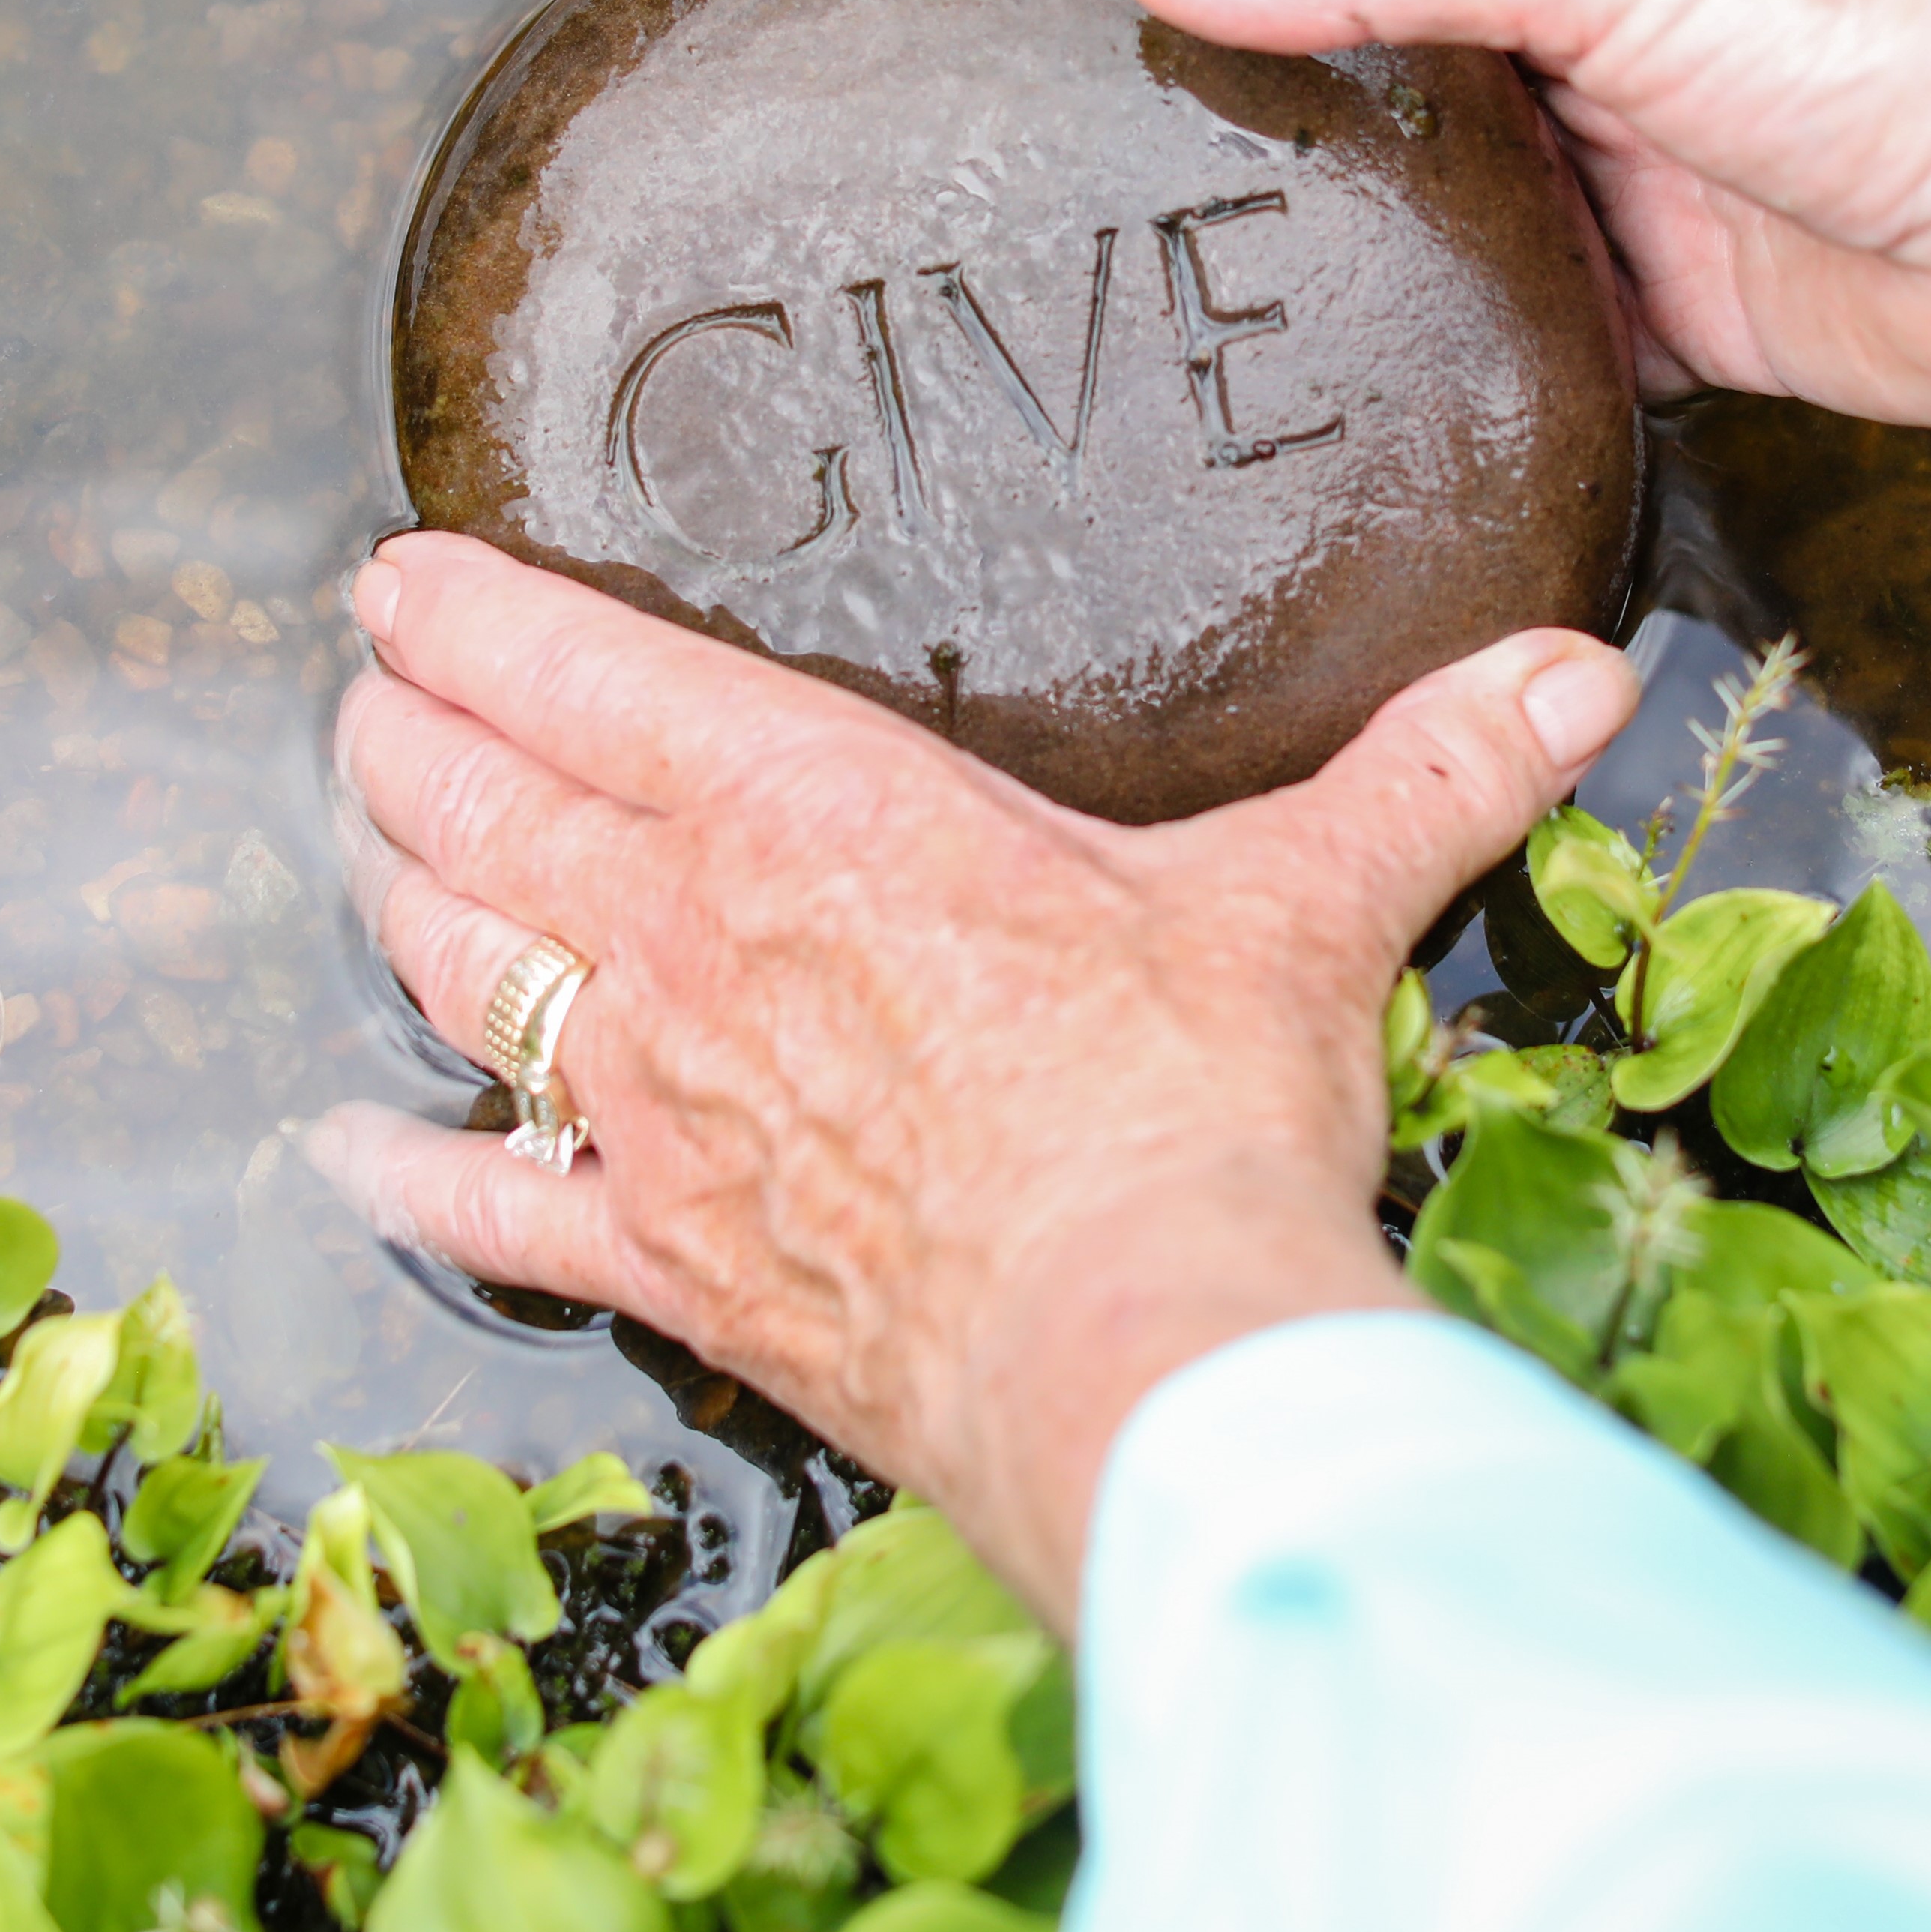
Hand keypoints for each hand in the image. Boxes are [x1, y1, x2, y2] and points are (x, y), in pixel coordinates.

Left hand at [314, 531, 1639, 1623]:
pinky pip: (489, 1208)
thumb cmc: (1194, 1108)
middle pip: (467, 806)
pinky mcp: (667, 1256)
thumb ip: (1426, 772)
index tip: (399, 580)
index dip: (461, 614)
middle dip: (401, 738)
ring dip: (394, 897)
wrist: (1136, 1351)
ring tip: (373, 844)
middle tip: (377, 699)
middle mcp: (685, 943)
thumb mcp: (1314, 903)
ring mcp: (653, 1109)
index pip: (569, 672)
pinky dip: (410, 1172)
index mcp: (806, 810)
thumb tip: (1579, 672)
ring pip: (450, 970)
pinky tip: (351, 1145)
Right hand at [1110, 0, 1930, 431]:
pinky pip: (1524, 324)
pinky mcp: (1666, 299)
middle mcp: (1596, 11)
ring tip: (1201, 248)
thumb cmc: (1883, 39)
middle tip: (1109, 100)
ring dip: (1345, 208)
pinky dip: (1447, 347)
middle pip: (1386, 14)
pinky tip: (1368, 376)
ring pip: (1442, 179)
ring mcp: (1627, 161)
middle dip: (1260, 42)